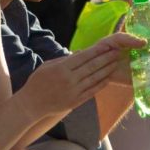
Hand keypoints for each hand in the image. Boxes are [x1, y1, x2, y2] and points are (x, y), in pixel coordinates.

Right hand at [20, 33, 141, 117]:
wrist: (32, 104)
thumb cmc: (37, 82)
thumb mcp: (48, 66)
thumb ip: (64, 59)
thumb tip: (81, 53)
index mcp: (61, 68)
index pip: (83, 57)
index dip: (96, 51)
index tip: (107, 46)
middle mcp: (69, 79)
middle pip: (92, 67)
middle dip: (106, 58)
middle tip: (117, 52)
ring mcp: (74, 91)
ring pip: (94, 79)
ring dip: (107, 70)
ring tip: (116, 63)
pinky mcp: (76, 102)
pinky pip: (92, 91)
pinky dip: (101, 84)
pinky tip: (109, 78)